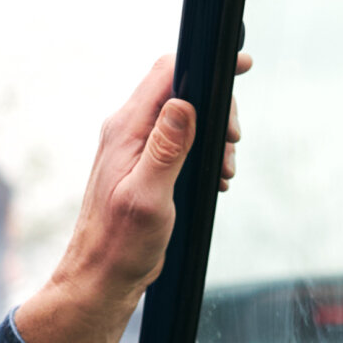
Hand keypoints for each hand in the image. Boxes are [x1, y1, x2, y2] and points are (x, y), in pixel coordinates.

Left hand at [12, 52, 248, 342]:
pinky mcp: (145, 165)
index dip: (205, 65)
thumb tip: (182, 105)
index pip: (167, 72)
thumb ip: (166, 149)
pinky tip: (212, 179)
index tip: (240, 69)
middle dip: (216, 112)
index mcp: (126, 130)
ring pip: (184, 117)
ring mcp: (135, 147)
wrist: (102, 278)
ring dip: (213, 137)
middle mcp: (128, 131)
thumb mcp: (149, 198)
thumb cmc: (120, 245)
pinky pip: (179, 141)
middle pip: (180, 91)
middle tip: (231, 147)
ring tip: (223, 171)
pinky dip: (203, 153)